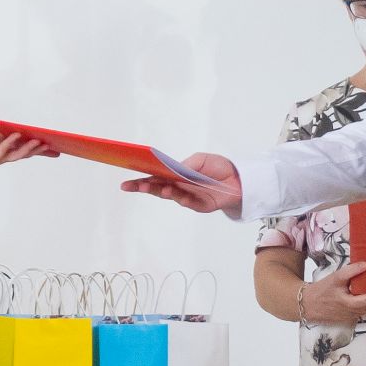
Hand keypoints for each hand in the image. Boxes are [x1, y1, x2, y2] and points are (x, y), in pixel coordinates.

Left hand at [0, 118, 57, 165]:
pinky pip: (3, 152)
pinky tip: (17, 135)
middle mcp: (6, 153)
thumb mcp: (0, 124)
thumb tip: (30, 128)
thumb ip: (14, 128)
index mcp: (10, 144)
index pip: (29, 147)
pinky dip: (10, 143)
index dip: (44, 148)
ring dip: (29, 148)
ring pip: (17, 155)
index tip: (58, 148)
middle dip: (42, 150)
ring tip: (40, 142)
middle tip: (55, 147)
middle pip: (27, 153)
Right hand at [121, 152, 241, 215]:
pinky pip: (186, 201)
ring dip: (158, 191)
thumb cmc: (219, 168)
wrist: (240, 180)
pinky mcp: (198, 205)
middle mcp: (178, 186)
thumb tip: (172, 170)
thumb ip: (186, 165)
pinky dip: (179, 196)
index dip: (140, 178)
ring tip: (151, 186)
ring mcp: (187, 196)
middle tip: (130, 186)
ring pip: (168, 195)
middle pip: (156, 187)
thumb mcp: (201, 160)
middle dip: (142, 186)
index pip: (154, 176)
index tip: (125, 181)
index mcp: (176, 174)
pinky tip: (172, 191)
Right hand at [302, 262, 365, 328]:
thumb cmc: (321, 291)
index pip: (364, 301)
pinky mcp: (351, 317)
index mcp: (346, 303)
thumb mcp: (334, 278)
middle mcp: (352, 312)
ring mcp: (352, 316)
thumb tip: (365, 265)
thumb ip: (349, 271)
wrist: (307, 305)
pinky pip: (365, 312)